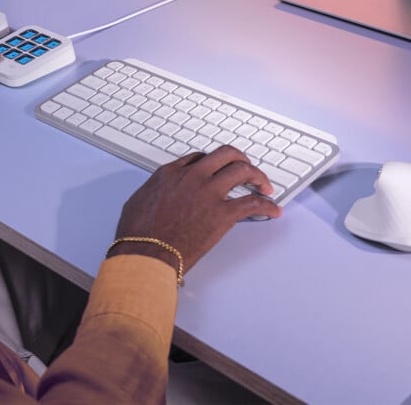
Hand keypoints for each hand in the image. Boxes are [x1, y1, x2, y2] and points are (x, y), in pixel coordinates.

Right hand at [109, 145, 281, 273]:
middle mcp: (192, 177)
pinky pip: (252, 203)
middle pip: (225, 154)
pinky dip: (267, 205)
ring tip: (265, 185)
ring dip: (258, 176)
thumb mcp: (138, 201)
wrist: (145, 254)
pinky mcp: (222, 214)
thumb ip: (154, 191)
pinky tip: (272, 210)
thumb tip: (159, 195)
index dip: (214, 163)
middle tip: (248, 168)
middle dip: (241, 159)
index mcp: (171, 173)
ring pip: (243, 170)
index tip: (220, 170)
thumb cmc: (138, 235)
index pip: (200, 157)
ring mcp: (209, 193)